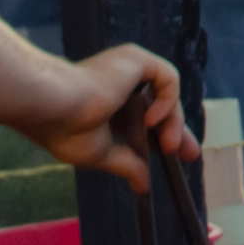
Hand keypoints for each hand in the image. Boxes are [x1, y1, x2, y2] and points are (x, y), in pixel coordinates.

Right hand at [42, 50, 188, 190]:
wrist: (53, 105)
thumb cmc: (66, 129)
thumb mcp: (101, 153)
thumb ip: (125, 163)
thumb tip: (142, 185)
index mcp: (107, 104)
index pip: (142, 119)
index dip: (161, 136)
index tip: (175, 156)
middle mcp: (118, 83)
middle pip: (159, 105)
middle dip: (176, 129)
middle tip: (189, 154)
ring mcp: (127, 69)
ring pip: (165, 94)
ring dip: (173, 122)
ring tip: (169, 146)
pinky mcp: (136, 59)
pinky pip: (166, 78)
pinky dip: (167, 101)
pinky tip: (152, 120)